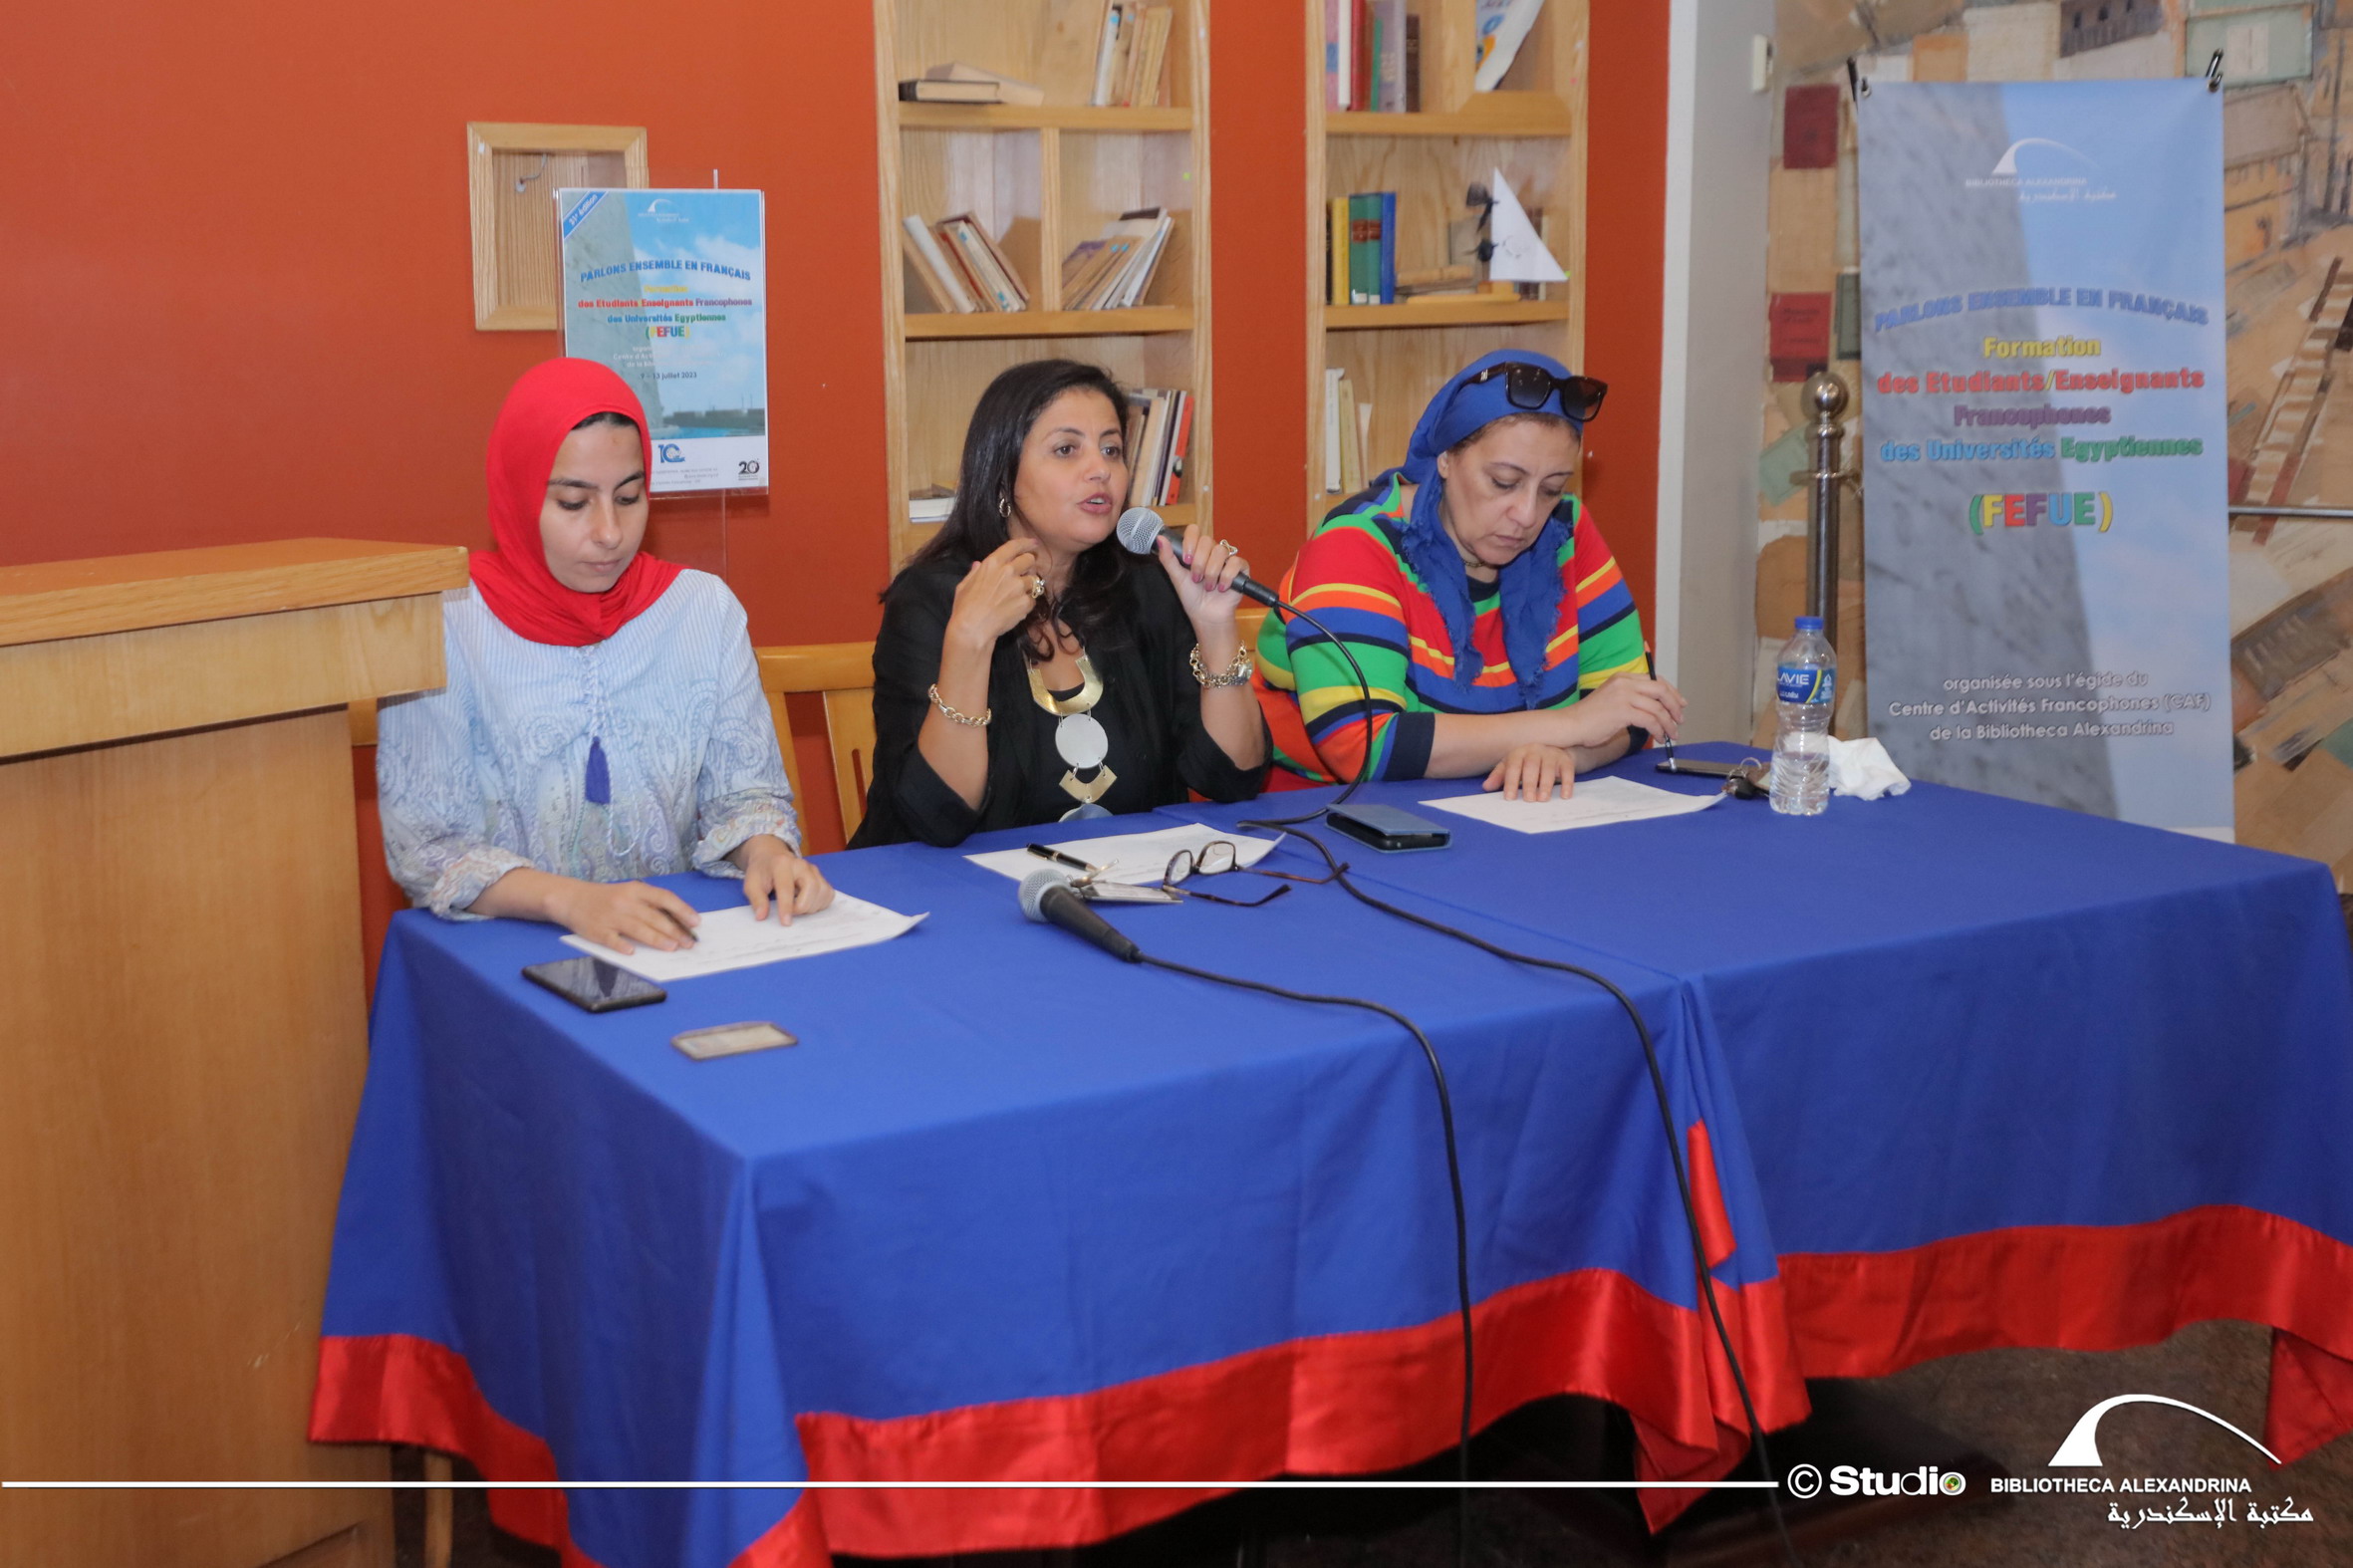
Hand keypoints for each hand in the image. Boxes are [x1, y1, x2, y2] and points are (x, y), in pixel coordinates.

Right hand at [546, 878, 701, 954]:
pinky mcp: (598, 931)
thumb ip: (650, 904)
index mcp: (635, 890)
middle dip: (675, 931)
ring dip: (657, 939)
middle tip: (689, 943)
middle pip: (654, 917)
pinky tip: (633, 952)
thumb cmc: (608, 898)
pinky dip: (622, 946)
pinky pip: (612, 940)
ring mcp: (611, 917)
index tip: (696, 922)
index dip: (682, 910)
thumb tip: (678, 921)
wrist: (572, 898)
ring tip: (673, 947)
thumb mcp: (630, 893)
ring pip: (638, 929)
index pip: (664, 898)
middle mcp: (625, 902)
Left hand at [737, 835, 834, 924]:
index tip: (786, 922)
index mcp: (782, 864)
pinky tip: (807, 903)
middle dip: (802, 907)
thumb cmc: (762, 872)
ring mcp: (813, 869)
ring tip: (797, 907)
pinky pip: (828, 894)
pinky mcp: (821, 876)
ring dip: (811, 907)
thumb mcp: (751, 883)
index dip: (787, 907)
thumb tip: (762, 916)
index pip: (787, 888)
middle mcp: (801, 864)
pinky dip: (820, 903)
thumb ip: (757, 899)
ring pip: (823, 892)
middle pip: (812, 888)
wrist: (771, 857)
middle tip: (790, 911)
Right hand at [947, 536, 1043, 647]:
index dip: (1026, 543)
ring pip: (1034, 580)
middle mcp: (1008, 571)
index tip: (1033, 543)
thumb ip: (974, 573)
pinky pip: (1033, 600)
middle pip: (1029, 560)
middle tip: (1025, 572)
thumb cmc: (964, 607)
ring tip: (1017, 596)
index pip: (1014, 546)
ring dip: (1029, 586)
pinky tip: (1016, 609)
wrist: (973, 629)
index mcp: (992, 563)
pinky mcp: (1025, 602)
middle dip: (1029, 564)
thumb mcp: (964, 585)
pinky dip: (1027, 603)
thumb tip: (978, 565)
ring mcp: (1019, 587)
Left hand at [1156, 524, 1246, 628]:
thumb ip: (1168, 558)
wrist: (1206, 615)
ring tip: (1208, 586)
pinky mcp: (1241, 569)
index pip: (1194, 530)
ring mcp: (1227, 559)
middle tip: (1196, 578)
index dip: (1190, 542)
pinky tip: (1222, 588)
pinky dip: (1226, 577)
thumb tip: (1160, 539)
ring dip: (1211, 572)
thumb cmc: (1192, 596)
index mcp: (1197, 550)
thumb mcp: (1176, 577)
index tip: (1186, 560)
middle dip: (1199, 563)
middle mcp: (1212, 551)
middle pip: (1208, 540)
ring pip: (1221, 551)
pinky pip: (1236, 562)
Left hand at [1485, 743, 1575, 800]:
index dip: (1510, 782)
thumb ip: (1500, 776)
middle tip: (1529, 800)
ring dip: (1546, 784)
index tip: (1509, 798)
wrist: (1553, 749)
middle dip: (1529, 783)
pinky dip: (1567, 783)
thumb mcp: (1511, 766)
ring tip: (1543, 799)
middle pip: (1531, 766)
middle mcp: (1535, 751)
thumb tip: (1486, 787)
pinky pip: (1567, 771)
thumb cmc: (1527, 762)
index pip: (1512, 766)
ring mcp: (1551, 754)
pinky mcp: (1565, 760)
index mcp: (1519, 753)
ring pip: (1548, 768)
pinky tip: (1565, 796)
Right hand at [1558, 672, 1686, 750]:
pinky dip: (1659, 730)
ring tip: (1672, 734)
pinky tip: (1659, 737)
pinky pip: (1650, 720)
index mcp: (1622, 677)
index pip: (1655, 680)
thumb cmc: (1589, 717)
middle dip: (1675, 706)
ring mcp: (1623, 695)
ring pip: (1658, 708)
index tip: (1680, 704)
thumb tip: (1656, 708)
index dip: (1671, 692)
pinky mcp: (1623, 711)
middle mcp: (1624, 682)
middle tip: (1680, 720)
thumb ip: (1632, 698)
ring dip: (1669, 723)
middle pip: (1661, 690)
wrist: (1570, 725)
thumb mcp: (1613, 699)